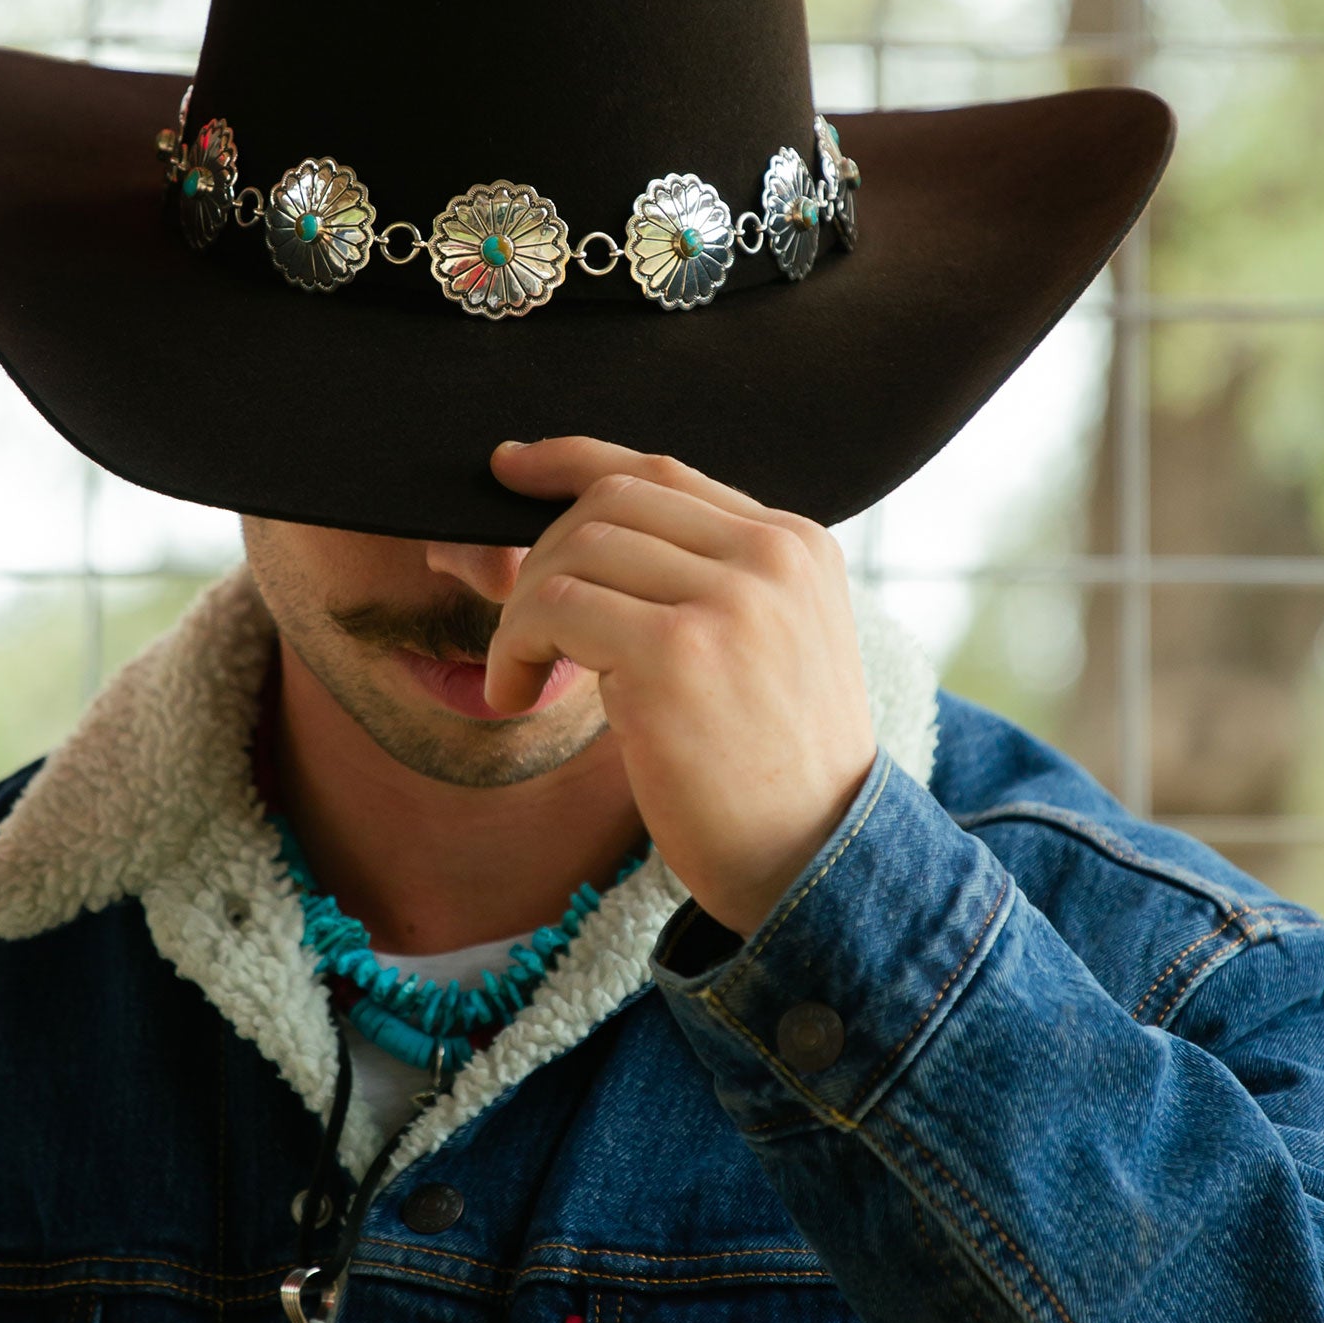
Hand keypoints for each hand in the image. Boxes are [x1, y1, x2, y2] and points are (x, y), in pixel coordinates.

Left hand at [487, 436, 876, 939]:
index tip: (511, 467)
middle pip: (608, 503)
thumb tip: (584, 528)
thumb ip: (707, 577)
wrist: (812, 860)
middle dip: (539, 557)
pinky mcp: (677, 653)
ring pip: (572, 552)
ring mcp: (729, 600)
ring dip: (520, 613)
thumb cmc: (771, 768)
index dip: (571, 461)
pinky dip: (512, 648)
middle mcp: (771, 555)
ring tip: (519, 672)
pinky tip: (515, 694)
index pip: (661, 469)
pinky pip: (552, 608)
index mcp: (797, 543)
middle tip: (520, 629)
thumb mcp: (767, 644)